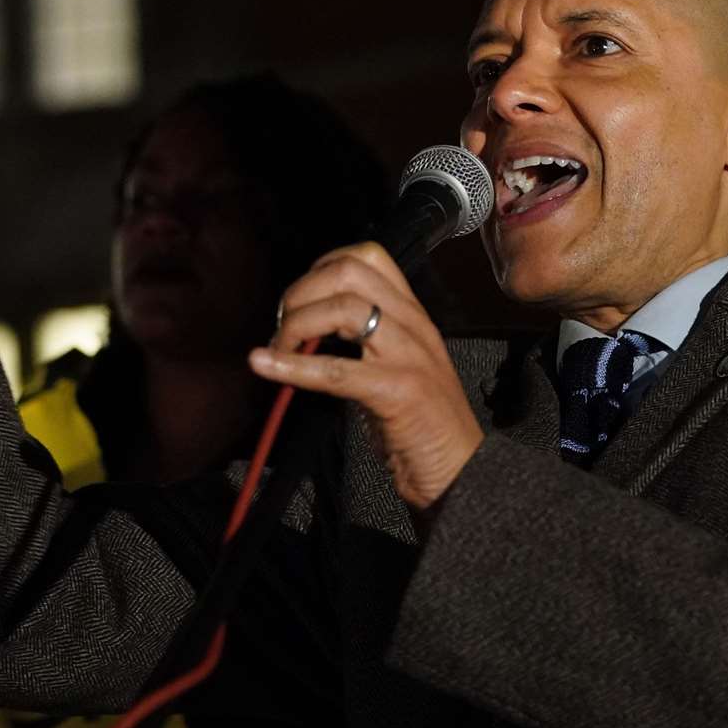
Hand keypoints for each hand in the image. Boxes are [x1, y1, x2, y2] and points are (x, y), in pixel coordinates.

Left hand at [249, 243, 483, 510]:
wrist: (462, 472)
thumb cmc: (421, 424)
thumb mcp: (395, 366)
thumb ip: (361, 342)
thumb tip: (305, 331)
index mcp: (413, 315)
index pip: (367, 256)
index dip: (321, 269)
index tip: (300, 301)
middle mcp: (414, 325)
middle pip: (348, 272)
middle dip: (301, 293)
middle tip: (282, 328)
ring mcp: (409, 356)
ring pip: (343, 309)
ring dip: (297, 324)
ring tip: (279, 350)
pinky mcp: (399, 393)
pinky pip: (336, 369)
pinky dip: (293, 367)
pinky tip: (266, 367)